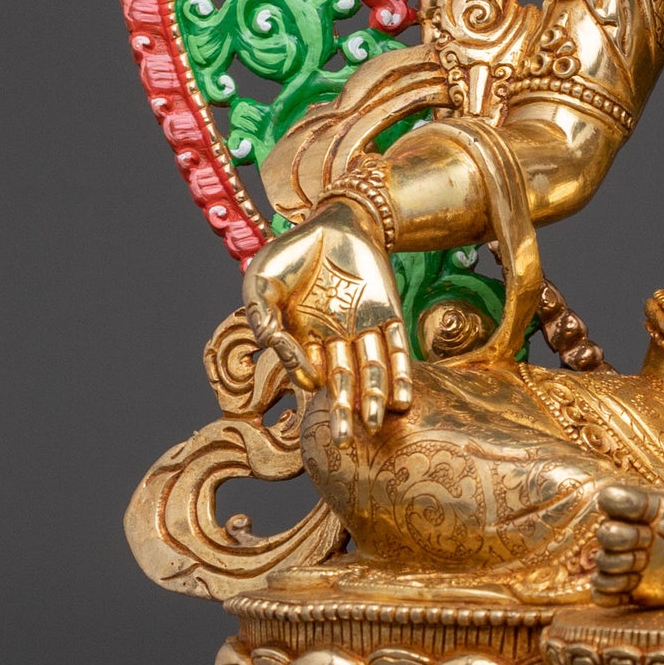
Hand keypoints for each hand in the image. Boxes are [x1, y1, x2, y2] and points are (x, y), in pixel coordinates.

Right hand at [242, 213, 413, 443]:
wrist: (336, 219)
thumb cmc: (294, 251)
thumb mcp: (262, 279)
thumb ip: (260, 312)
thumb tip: (266, 341)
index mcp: (304, 339)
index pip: (307, 368)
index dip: (307, 375)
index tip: (308, 382)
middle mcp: (335, 341)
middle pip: (342, 382)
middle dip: (341, 412)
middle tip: (339, 445)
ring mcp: (364, 328)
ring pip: (371, 369)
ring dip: (373, 397)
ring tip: (373, 424)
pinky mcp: (389, 313)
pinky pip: (398, 348)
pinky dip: (401, 372)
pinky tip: (403, 399)